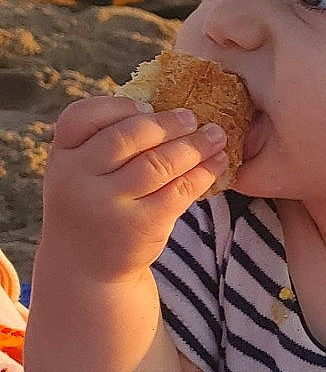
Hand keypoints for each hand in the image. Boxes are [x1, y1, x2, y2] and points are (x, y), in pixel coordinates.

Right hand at [41, 95, 229, 283]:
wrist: (86, 267)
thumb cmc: (93, 204)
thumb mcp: (83, 171)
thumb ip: (107, 140)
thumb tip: (166, 105)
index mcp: (62, 156)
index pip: (83, 116)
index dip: (120, 107)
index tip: (149, 108)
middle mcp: (77, 179)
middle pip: (128, 137)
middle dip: (167, 123)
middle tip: (193, 117)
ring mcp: (107, 205)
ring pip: (158, 163)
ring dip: (194, 145)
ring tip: (215, 135)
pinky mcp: (138, 226)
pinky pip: (178, 191)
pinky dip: (202, 173)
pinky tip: (217, 162)